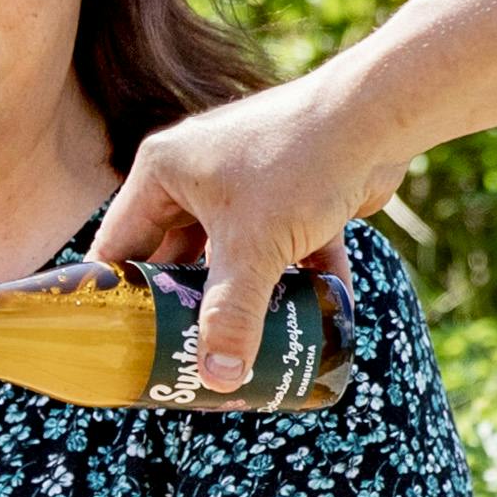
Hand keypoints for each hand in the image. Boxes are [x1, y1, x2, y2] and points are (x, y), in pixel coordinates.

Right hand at [93, 60, 396, 401]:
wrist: (379, 116)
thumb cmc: (299, 165)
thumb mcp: (254, 249)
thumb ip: (231, 317)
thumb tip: (219, 379)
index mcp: (163, 172)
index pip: (119, 245)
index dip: (117, 298)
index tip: (120, 347)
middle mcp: (197, 172)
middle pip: (178, 259)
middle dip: (188, 310)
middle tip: (183, 362)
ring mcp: (245, 181)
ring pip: (235, 257)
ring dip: (246, 300)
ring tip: (245, 353)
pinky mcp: (291, 190)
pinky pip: (284, 246)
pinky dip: (298, 280)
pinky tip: (318, 323)